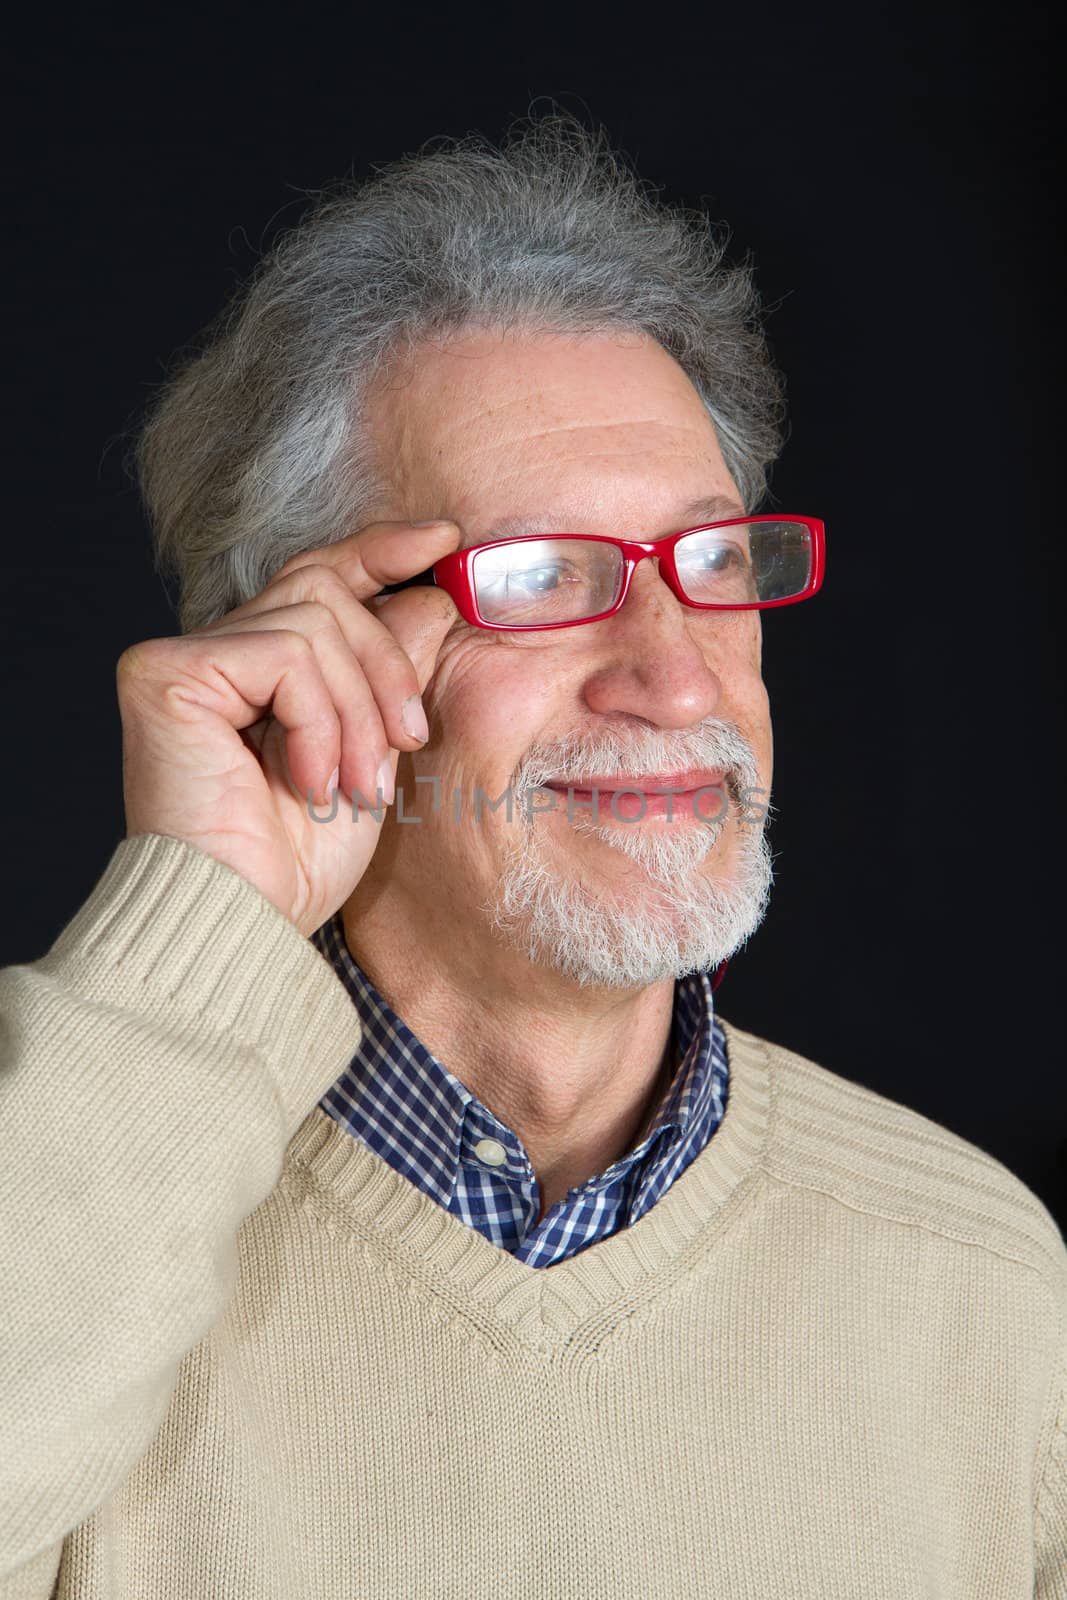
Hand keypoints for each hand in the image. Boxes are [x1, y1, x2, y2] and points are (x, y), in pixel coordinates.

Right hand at [116, 520, 460, 935]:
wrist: (242, 923)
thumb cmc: (295, 863)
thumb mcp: (370, 756)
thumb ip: (390, 674)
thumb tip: (429, 596)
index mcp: (258, 670)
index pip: (319, 578)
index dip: (381, 549)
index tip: (444, 539)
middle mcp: (214, 652)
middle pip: (326, 590)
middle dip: (387, 664)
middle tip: (407, 740)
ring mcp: (183, 658)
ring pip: (316, 620)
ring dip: (359, 709)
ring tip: (352, 785)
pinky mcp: (166, 673)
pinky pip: (287, 653)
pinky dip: (320, 719)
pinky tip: (308, 780)